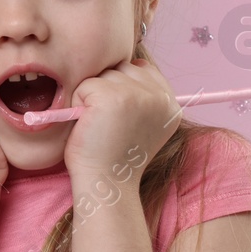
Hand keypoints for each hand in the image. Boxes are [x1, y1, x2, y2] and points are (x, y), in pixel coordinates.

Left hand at [62, 54, 180, 181]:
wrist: (105, 183)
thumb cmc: (114, 156)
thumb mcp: (143, 125)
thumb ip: (145, 98)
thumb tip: (133, 68)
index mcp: (171, 105)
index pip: (143, 70)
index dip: (124, 87)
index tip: (119, 115)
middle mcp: (160, 98)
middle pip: (123, 67)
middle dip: (108, 89)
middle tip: (108, 123)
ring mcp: (137, 95)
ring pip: (104, 74)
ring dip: (93, 96)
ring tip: (99, 124)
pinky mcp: (112, 96)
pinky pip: (86, 85)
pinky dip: (79, 103)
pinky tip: (89, 125)